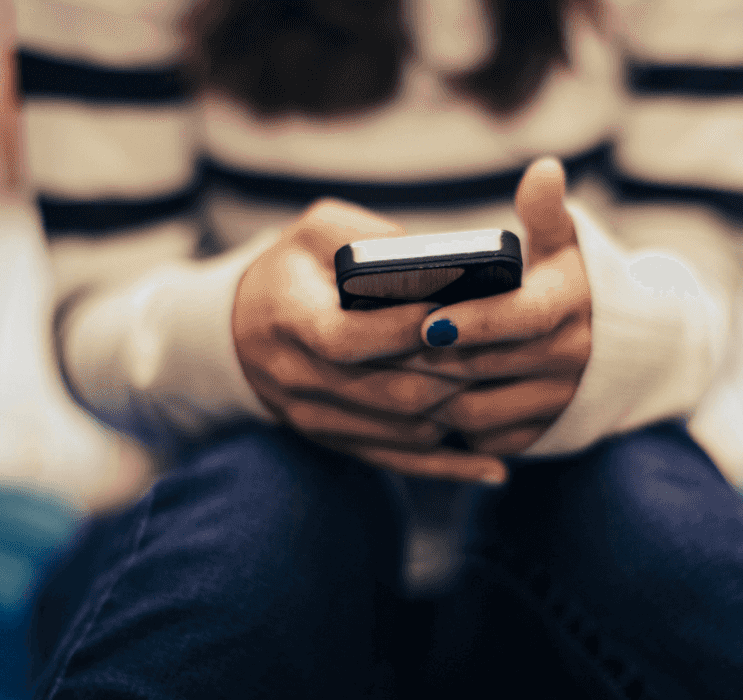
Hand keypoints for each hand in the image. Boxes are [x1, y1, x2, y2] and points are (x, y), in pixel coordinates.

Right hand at [232, 199, 506, 481]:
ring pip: (402, 432)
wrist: (238, 328)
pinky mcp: (336, 441)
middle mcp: (299, 377)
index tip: (453, 313)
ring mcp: (316, 418)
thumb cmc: (293, 269)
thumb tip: (442, 266)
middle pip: (389, 392)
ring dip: (457, 415)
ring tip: (504, 393)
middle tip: (502, 355)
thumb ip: (371, 239)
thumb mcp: (318, 232)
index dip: (403, 331)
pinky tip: (493, 467)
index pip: (347, 339)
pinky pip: (398, 462)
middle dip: (450, 374)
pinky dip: (448, 467)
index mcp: (290, 319)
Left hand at [400, 158, 591, 454]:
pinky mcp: (540, 433)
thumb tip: (544, 170)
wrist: (617, 347)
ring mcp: (555, 401)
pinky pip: (485, 439)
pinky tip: (417, 403)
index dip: (474, 320)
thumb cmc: (569, 282)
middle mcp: (571, 358)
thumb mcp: (565, 243)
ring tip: (390, 375)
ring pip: (477, 411)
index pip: (521, 316)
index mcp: (570, 305)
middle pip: (486, 367)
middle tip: (379, 349)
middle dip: (430, 359)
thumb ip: (547, 210)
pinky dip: (450, 427)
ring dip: (430, 397)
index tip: (429, 319)